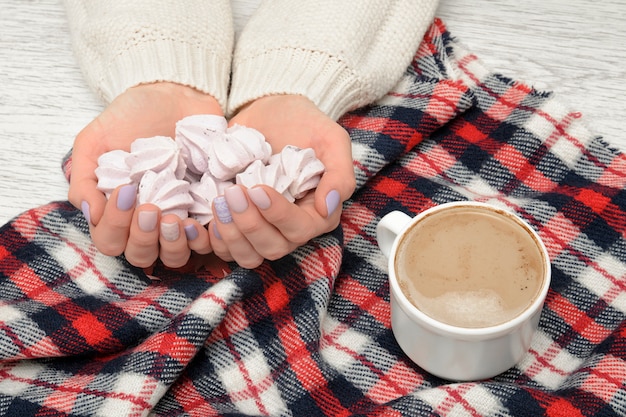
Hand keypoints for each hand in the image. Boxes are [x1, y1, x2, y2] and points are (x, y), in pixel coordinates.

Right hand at [68, 82, 220, 267]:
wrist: (175, 93)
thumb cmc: (131, 117)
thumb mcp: (95, 140)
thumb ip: (82, 179)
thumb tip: (90, 217)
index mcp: (118, 210)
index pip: (110, 240)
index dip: (115, 227)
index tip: (126, 192)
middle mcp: (147, 221)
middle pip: (141, 256)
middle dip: (143, 238)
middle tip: (150, 208)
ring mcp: (179, 218)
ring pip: (174, 257)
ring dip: (172, 245)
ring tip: (175, 218)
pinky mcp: (209, 211)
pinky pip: (209, 242)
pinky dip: (203, 238)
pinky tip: (198, 220)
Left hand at [209, 94, 355, 267]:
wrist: (269, 110)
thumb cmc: (304, 123)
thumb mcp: (331, 139)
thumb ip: (340, 173)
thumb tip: (329, 206)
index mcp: (317, 213)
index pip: (300, 230)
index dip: (278, 215)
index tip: (257, 189)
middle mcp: (290, 228)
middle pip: (274, 248)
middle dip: (251, 225)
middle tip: (233, 192)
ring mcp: (263, 230)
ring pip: (250, 256)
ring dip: (232, 236)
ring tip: (219, 203)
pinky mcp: (238, 227)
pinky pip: (227, 250)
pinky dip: (216, 240)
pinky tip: (209, 218)